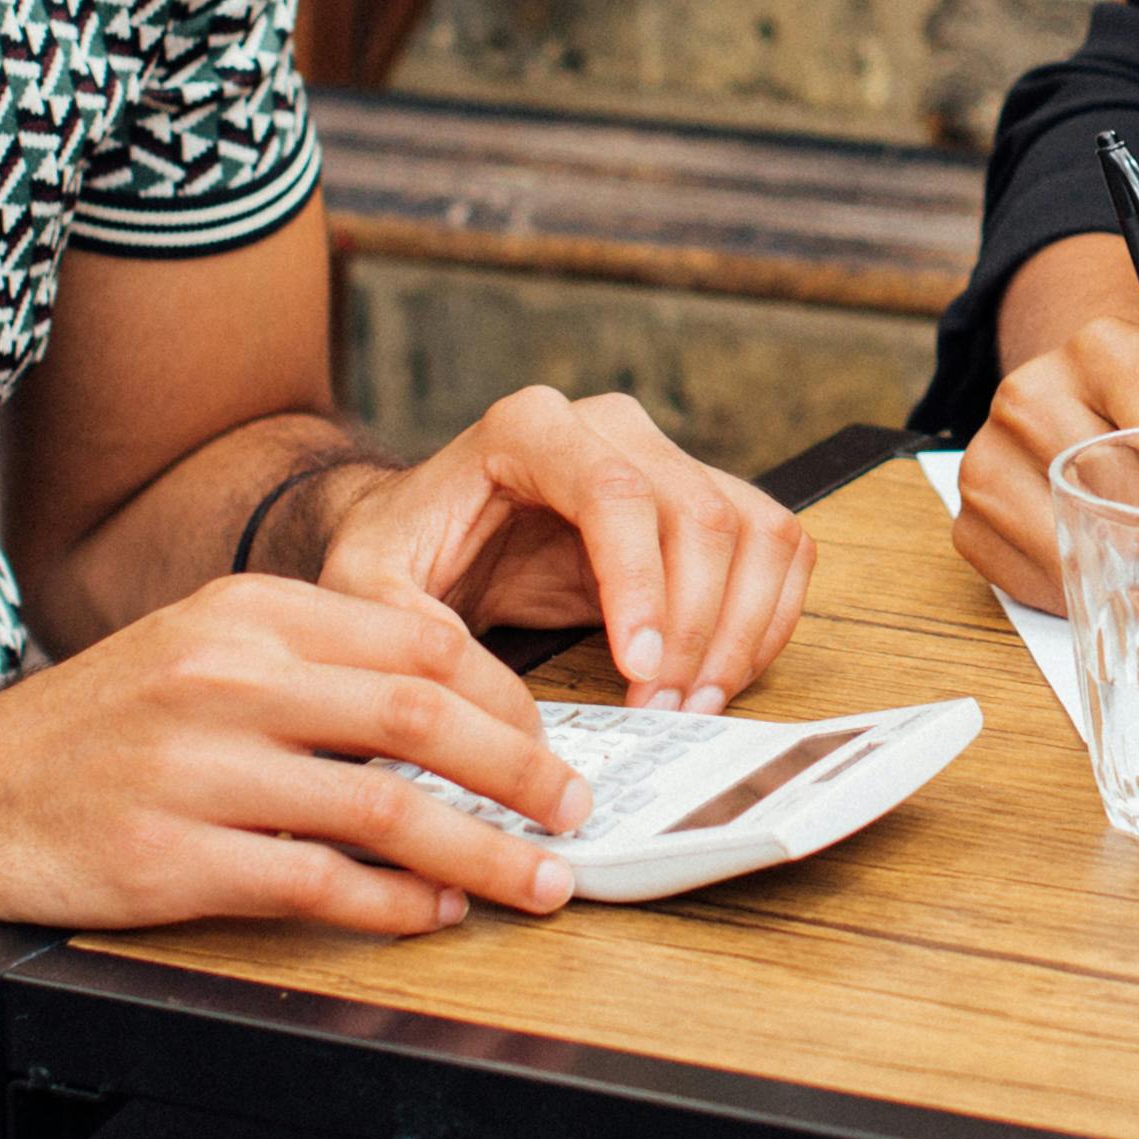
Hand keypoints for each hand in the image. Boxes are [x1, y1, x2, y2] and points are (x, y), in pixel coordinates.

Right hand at [0, 573, 588, 936]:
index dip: (508, 699)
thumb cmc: (101, 725)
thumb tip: (457, 699)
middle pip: (423, 719)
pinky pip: (318, 884)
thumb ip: (317, 660)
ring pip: (386, 810)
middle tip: (576, 811)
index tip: (551, 741)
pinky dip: (395, 906)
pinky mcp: (173, 859)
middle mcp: (228, 679)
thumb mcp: (203, 647)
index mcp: (249, 613)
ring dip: (484, 852)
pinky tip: (434, 915)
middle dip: (524, 773)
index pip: (421, 642)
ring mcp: (198, 770)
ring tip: (538, 879)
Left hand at [312, 387, 812, 710]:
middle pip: (698, 515)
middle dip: (694, 627)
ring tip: (690, 705)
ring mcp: (664, 459)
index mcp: (528, 428)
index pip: (616, 493)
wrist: (424, 539)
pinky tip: (719, 678)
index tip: (641, 669)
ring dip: (739, 630)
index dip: (642, 584)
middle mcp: (609, 428)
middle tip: (662, 711)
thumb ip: (408, 633)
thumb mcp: (364, 591)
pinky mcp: (700, 502)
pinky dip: (765, 621)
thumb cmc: (396, 556)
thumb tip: (492, 694)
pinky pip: (774, 549)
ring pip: (753, 530)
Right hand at [954, 315, 1138, 610]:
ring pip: (1081, 543)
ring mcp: (988, 457)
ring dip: (1131, 567)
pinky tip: (1105, 563)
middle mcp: (1029, 393)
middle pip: (1125, 493)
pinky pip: (1040, 581)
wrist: (1084, 406)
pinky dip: (1085, 588)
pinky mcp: (969, 521)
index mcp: (1100, 348)